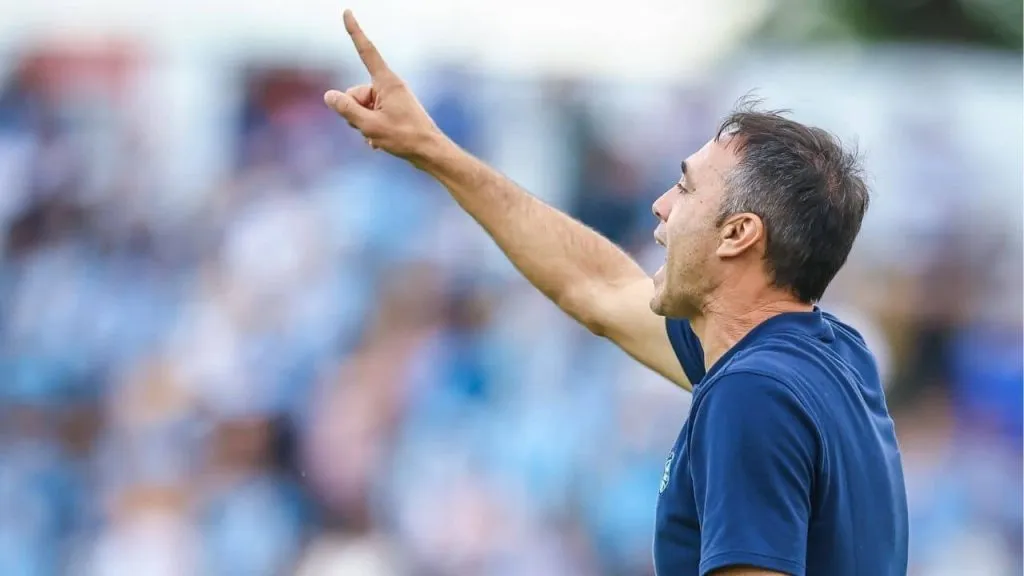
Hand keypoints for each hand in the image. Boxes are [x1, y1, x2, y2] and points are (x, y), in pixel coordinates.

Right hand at [324, 10, 440, 160]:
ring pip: (362, 108)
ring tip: (380, 136)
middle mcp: (389, 86)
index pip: (366, 52)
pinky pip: (371, 117)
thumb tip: (329, 96)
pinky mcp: (392, 111)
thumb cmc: (404, 138)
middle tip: (371, 128)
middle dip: (355, 112)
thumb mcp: (369, 125)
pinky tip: (381, 143)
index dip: (355, 32)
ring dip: (363, 124)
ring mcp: (391, 99)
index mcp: (386, 82)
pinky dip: (372, 130)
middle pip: (356, 93)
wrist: (430, 152)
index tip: (347, 13)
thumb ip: (346, 109)